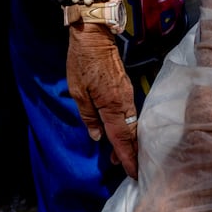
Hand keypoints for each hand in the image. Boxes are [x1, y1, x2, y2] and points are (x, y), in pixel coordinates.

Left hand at [67, 23, 137, 178]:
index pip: (121, 138)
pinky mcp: (128, 91)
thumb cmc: (82, 64)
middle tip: (122, 167)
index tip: (133, 173)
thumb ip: (88, 117)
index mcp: (111, 106)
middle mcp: (124, 104)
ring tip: (117, 154)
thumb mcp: (78, 92)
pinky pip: (132, 116)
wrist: (95, 38)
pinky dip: (127, 129)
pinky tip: (120, 133)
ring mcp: (128, 97)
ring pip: (133, 126)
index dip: (127, 157)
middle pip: (131, 135)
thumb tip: (97, 136)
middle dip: (128, 153)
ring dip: (127, 142)